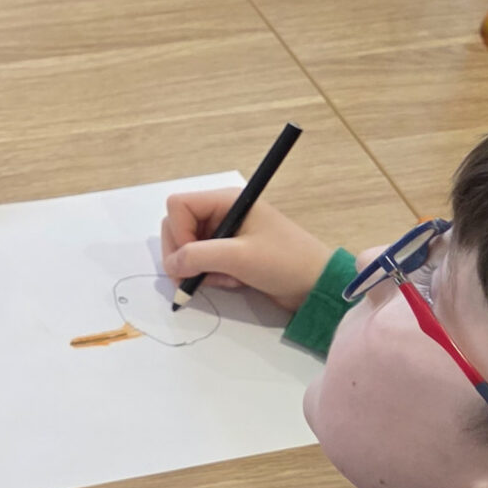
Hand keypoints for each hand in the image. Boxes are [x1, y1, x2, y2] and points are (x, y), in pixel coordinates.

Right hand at [158, 189, 332, 311]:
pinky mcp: (229, 253)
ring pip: (187, 247)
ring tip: (224, 279)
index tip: (192, 256)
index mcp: (226, 201)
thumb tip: (172, 264)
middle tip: (197, 276)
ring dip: (198, 268)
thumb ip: (198, 256)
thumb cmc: (284, 262)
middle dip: (184, 254)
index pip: (178, 206)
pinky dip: (209, 275)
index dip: (178, 232)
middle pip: (177, 226)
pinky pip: (201, 261)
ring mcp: (225, 233)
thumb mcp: (239, 257)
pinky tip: (230, 282)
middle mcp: (222, 212)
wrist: (316, 286)